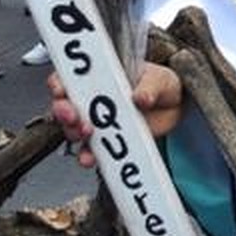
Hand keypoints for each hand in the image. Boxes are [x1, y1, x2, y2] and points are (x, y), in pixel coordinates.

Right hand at [48, 63, 183, 168]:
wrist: (175, 109)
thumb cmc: (161, 85)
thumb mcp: (160, 79)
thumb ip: (150, 87)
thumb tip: (141, 97)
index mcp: (101, 77)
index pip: (70, 77)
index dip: (59, 83)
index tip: (61, 91)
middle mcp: (92, 99)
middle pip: (65, 105)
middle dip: (64, 111)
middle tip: (74, 116)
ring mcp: (98, 122)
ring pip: (73, 129)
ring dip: (74, 133)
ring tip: (88, 134)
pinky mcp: (107, 142)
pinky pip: (91, 151)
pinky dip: (87, 156)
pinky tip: (91, 158)